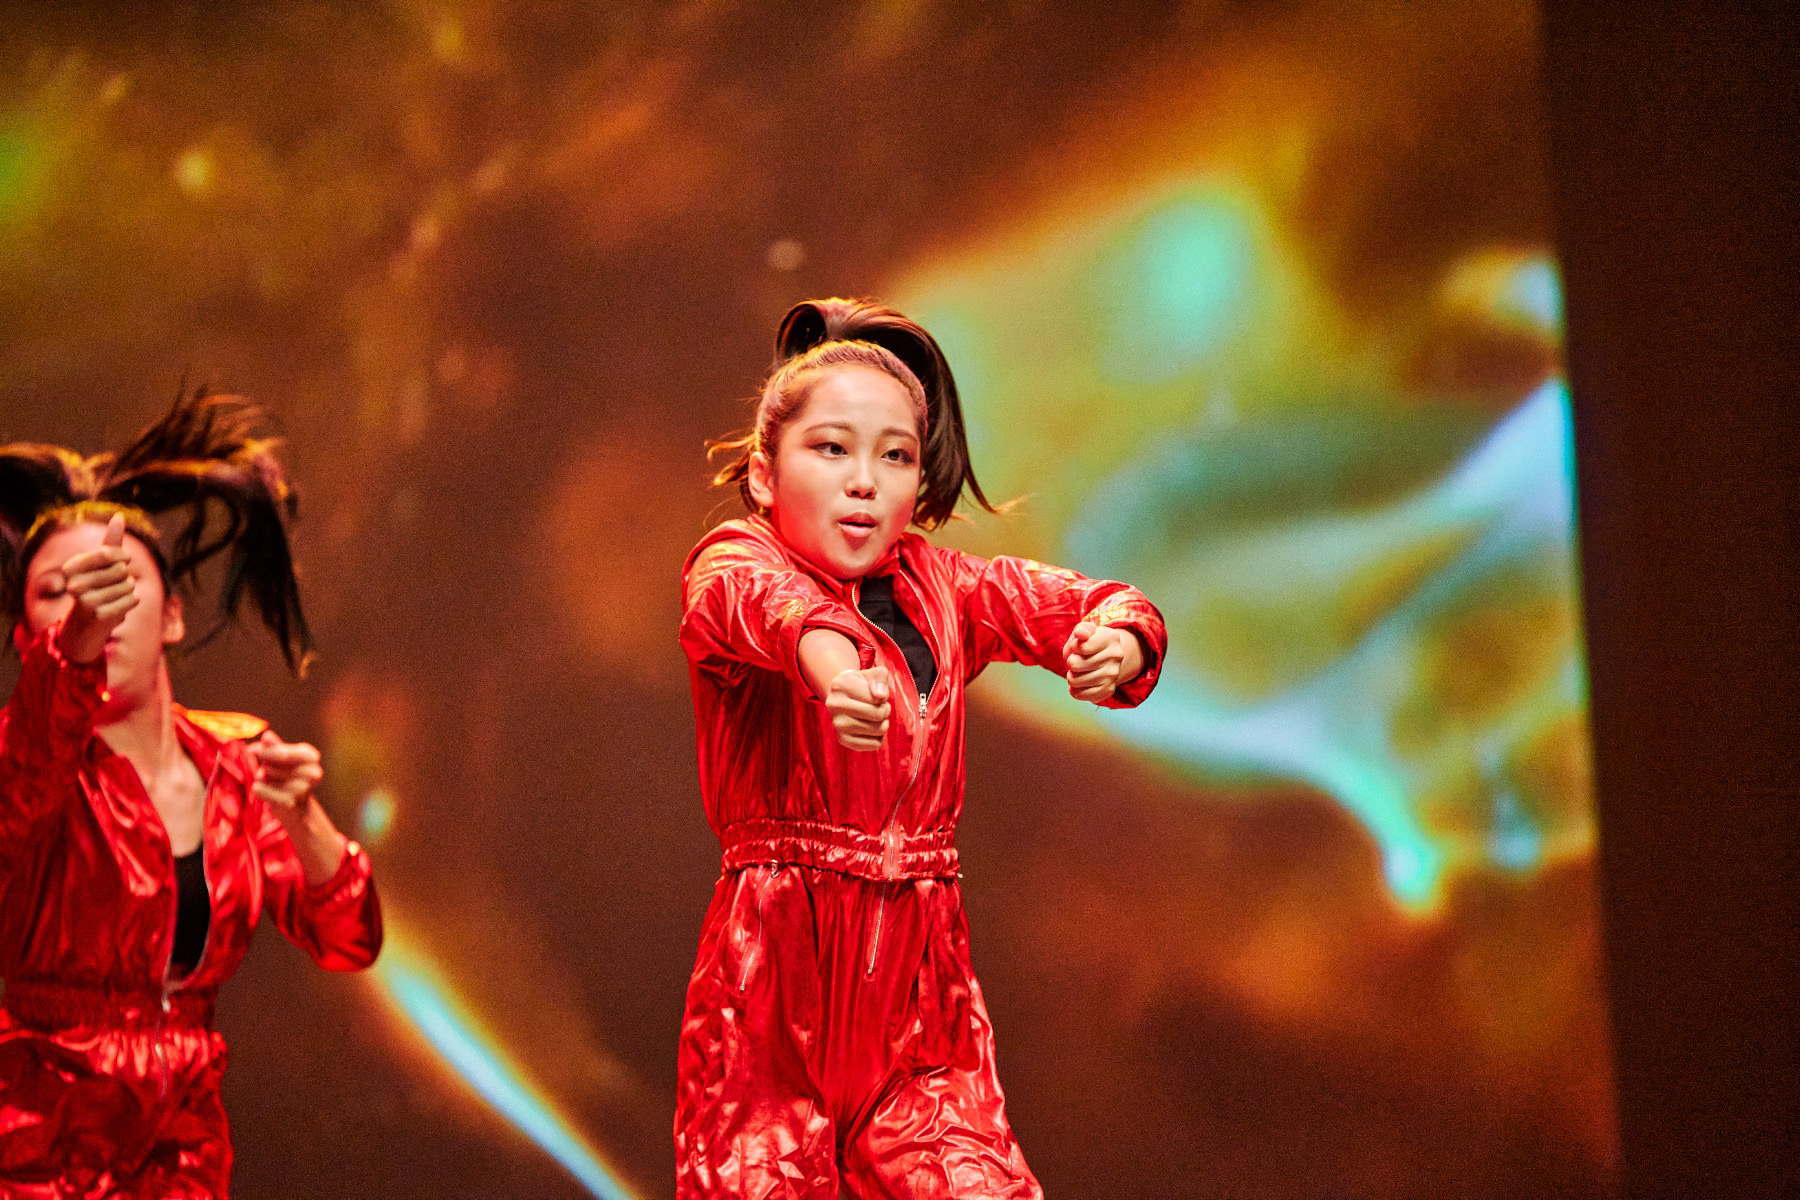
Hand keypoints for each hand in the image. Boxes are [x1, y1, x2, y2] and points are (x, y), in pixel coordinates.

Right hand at [58, 513, 137, 661]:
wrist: (87, 625)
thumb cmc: (97, 587)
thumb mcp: (102, 564)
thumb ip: (111, 541)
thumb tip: (119, 515)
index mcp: (71, 567)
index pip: (109, 552)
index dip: (123, 556)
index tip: (124, 560)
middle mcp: (73, 583)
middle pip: (121, 569)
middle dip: (125, 576)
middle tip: (112, 586)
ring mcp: (85, 601)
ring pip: (129, 585)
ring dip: (129, 590)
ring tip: (114, 597)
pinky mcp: (100, 615)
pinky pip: (133, 600)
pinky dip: (132, 602)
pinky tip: (119, 607)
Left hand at [250, 729, 323, 814]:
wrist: (295, 807)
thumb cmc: (286, 775)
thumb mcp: (281, 757)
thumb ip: (274, 747)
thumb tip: (267, 736)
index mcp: (311, 757)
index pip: (283, 752)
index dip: (266, 751)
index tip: (251, 750)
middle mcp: (313, 772)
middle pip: (272, 764)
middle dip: (264, 765)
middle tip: (266, 770)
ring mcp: (303, 789)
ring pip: (265, 776)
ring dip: (262, 778)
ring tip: (272, 781)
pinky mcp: (290, 803)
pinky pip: (261, 790)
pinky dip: (258, 789)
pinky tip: (266, 791)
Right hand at [825, 665, 891, 750]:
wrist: (842, 696)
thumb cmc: (862, 684)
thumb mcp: (873, 674)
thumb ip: (880, 678)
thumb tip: (880, 696)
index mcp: (841, 685)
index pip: (878, 698)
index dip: (884, 697)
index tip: (875, 694)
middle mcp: (835, 706)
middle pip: (879, 715)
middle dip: (885, 710)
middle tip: (878, 706)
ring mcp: (837, 725)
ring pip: (879, 730)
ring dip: (883, 723)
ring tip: (873, 716)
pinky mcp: (842, 740)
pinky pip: (874, 745)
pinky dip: (878, 737)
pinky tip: (870, 728)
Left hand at [1062, 621, 1142, 703]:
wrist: (1104, 659)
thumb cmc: (1088, 643)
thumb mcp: (1084, 631)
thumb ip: (1082, 629)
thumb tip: (1081, 634)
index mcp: (1111, 638)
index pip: (1080, 647)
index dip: (1073, 647)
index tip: (1078, 646)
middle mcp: (1116, 656)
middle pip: (1074, 664)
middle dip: (1070, 662)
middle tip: (1077, 660)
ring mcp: (1113, 675)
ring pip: (1074, 681)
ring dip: (1071, 676)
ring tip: (1079, 671)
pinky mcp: (1108, 690)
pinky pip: (1079, 694)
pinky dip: (1075, 690)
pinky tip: (1081, 682)